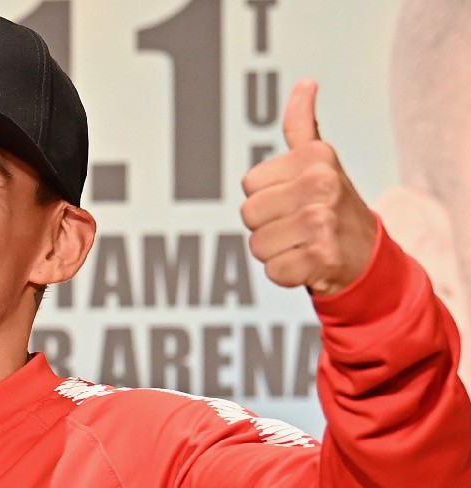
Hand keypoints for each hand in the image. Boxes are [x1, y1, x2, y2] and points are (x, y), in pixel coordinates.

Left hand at [241, 79, 376, 295]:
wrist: (367, 256)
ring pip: (257, 245)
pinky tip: (308, 263)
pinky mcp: (320, 259)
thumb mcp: (320, 162)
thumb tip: (305, 84)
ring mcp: (322, 224)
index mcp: (315, 158)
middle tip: (297, 225)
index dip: (265, 196)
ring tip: (302, 243)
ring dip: (275, 251)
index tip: (293, 199)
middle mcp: (321, 186)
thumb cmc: (332, 206)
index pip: (250, 183)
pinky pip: (272, 271)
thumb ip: (302, 126)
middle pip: (249, 214)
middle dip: (266, 225)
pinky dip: (285, 273)